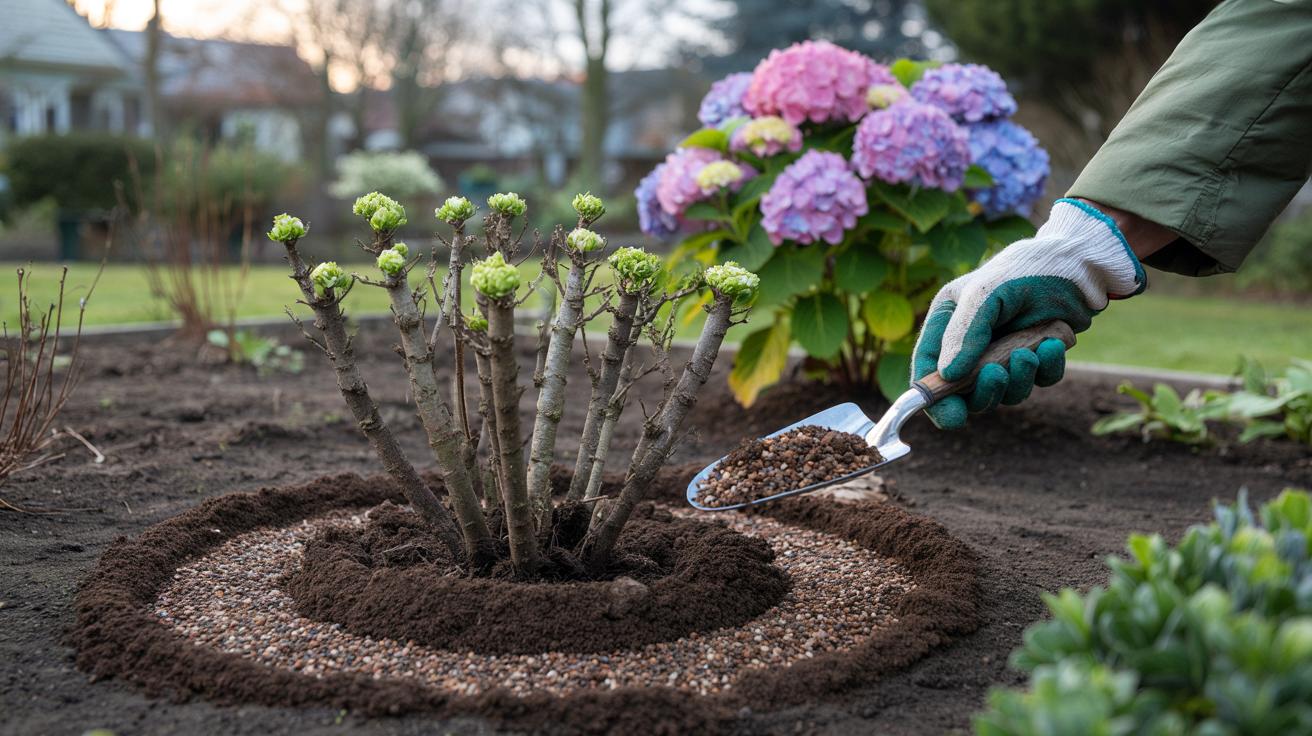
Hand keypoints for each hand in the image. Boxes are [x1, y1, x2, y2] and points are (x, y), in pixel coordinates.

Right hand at [911, 198, 1145, 428]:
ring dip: (1018, 379)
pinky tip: (1055, 344)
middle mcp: (971, 342)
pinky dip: (1047, 369)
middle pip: (965, 392)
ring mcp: (1005, 353)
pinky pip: (1038, 381)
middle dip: (983, 391)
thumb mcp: (985, 292)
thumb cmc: (1025, 268)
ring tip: (1031, 352)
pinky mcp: (1037, 357)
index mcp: (948, 323)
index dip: (934, 398)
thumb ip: (964, 333)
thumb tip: (947, 375)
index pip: (929, 369)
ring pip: (1004, 392)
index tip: (951, 417)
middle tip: (999, 374)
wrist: (1079, 262)